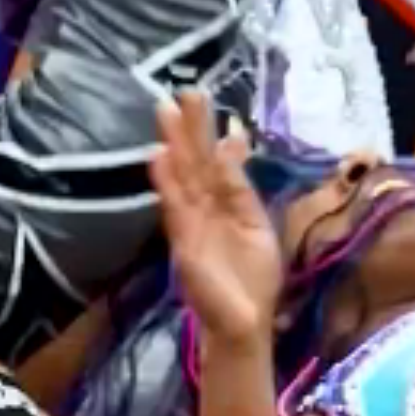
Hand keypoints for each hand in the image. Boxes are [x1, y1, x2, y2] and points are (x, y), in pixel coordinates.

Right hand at [150, 91, 283, 340]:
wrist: (244, 324)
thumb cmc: (252, 279)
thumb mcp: (256, 224)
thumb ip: (241, 186)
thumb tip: (235, 140)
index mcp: (224, 202)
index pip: (215, 160)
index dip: (209, 130)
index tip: (206, 98)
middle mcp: (204, 206)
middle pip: (194, 161)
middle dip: (189, 127)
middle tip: (182, 91)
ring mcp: (191, 222)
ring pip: (182, 176)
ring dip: (173, 145)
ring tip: (165, 112)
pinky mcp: (184, 241)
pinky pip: (175, 207)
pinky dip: (166, 182)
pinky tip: (159, 157)